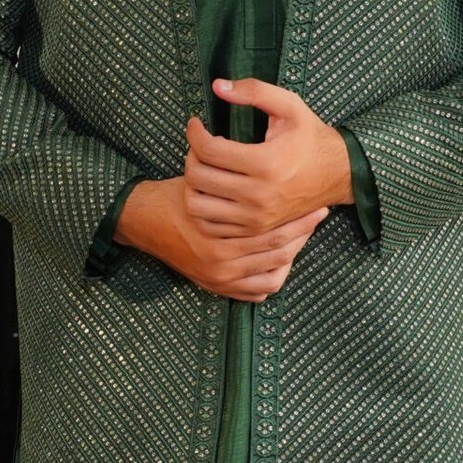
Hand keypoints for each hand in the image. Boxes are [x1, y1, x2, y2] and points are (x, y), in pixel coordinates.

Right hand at [115, 175, 327, 300]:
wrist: (145, 220)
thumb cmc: (178, 195)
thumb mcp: (206, 179)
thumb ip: (237, 181)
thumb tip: (276, 169)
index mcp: (220, 231)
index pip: (274, 228)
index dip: (299, 217)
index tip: (315, 204)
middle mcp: (221, 259)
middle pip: (280, 251)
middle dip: (303, 233)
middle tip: (317, 216)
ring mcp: (219, 277)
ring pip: (274, 274)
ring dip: (292, 256)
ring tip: (301, 238)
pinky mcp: (215, 287)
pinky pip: (256, 292)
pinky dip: (272, 279)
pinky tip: (280, 261)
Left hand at [184, 77, 353, 237]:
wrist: (338, 175)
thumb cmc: (311, 137)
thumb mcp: (290, 106)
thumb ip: (255, 91)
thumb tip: (218, 87)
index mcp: (266, 163)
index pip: (209, 150)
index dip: (194, 133)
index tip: (195, 124)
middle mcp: (258, 195)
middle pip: (199, 177)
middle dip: (191, 155)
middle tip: (199, 144)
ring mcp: (255, 217)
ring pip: (198, 205)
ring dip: (192, 183)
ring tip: (203, 167)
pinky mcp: (255, 229)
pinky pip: (211, 225)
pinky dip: (203, 206)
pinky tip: (211, 189)